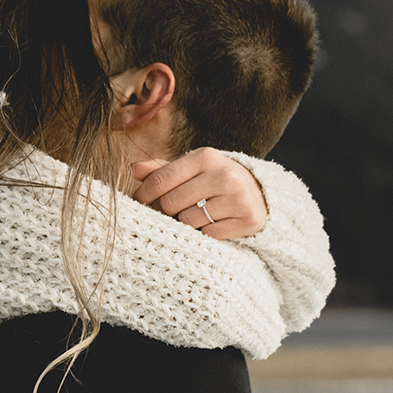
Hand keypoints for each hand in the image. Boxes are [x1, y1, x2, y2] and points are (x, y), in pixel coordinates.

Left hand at [130, 149, 268, 238]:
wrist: (260, 193)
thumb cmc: (214, 180)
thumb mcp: (191, 169)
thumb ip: (161, 170)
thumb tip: (133, 169)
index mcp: (205, 157)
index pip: (160, 179)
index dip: (143, 194)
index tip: (138, 202)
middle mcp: (223, 174)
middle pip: (170, 203)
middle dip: (166, 210)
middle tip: (173, 210)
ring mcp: (237, 198)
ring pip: (188, 221)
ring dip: (186, 222)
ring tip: (197, 214)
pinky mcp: (247, 220)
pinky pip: (208, 235)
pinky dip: (205, 233)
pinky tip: (213, 223)